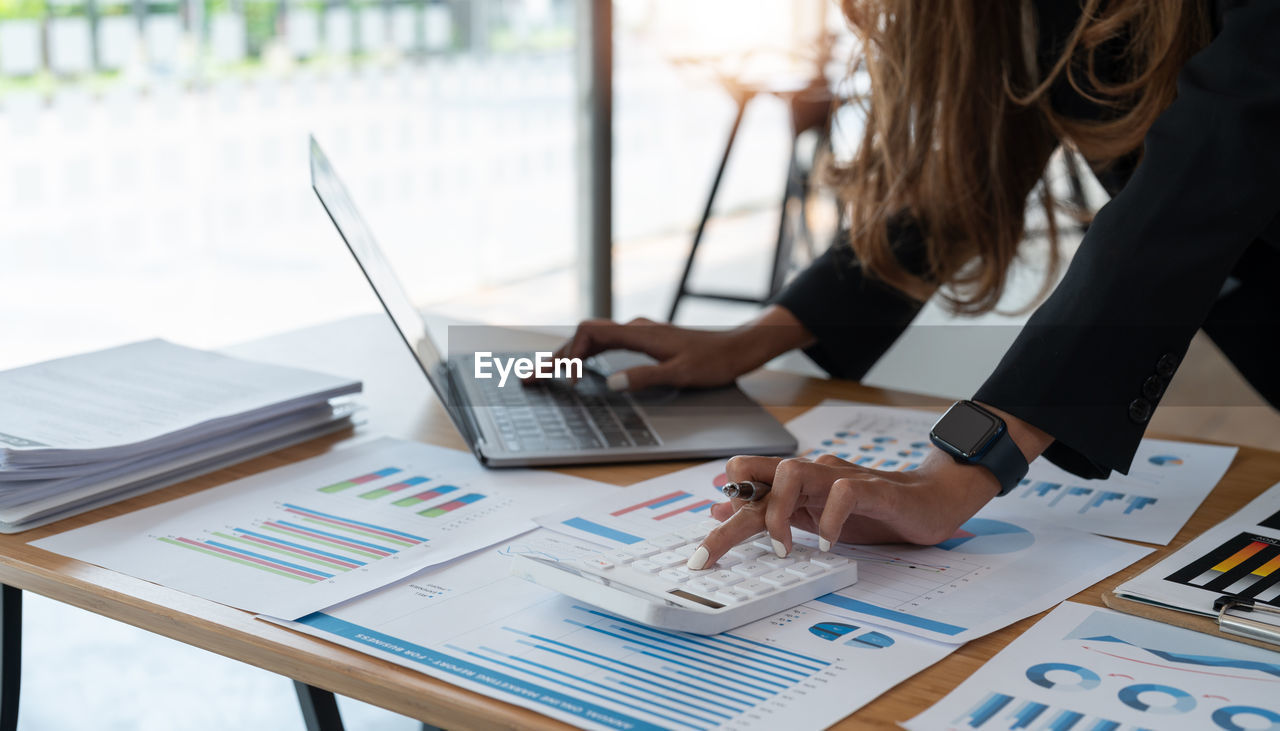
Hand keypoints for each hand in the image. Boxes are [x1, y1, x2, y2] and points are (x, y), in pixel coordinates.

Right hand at [542, 306, 813, 391]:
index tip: (559, 377)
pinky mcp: (646, 340)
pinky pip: (606, 343)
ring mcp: (640, 333)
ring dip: (569, 354)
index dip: (568, 353)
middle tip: (531, 376)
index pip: (589, 334)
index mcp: (639, 334)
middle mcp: (636, 329)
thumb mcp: (681, 373)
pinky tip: (581, 367)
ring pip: (593, 338)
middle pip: (585, 335)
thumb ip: (644, 377)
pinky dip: (586, 354)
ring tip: (547, 373)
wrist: (739, 348)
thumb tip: (610, 383)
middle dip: (557, 355)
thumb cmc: (714, 361)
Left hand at [687, 403, 1053, 569]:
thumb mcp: (815, 515)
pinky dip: (830, 520)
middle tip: (706, 557)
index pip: (746, 478)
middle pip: (757, 482)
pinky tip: (828, 544)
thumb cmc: (873, 509)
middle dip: (730, 523)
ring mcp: (841, 477)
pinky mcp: (873, 487)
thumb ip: (774, 511)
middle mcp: (812, 473)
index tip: (708, 541)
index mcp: (797, 482)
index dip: (724, 505)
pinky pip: (843, 494)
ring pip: (792, 474)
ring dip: (778, 514)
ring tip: (782, 549)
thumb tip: (724, 514)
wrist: (931, 499)